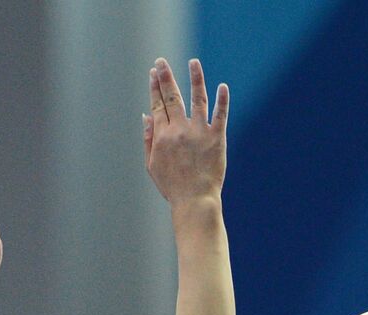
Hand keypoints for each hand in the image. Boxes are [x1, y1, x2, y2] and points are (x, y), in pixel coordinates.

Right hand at [144, 58, 228, 203]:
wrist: (194, 200)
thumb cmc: (172, 186)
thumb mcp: (152, 165)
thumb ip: (148, 139)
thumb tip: (146, 115)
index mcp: (163, 136)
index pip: (158, 105)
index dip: (155, 88)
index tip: (153, 73)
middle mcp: (180, 130)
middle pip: (172, 97)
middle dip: (166, 77)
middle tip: (162, 62)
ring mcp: (199, 132)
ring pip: (197, 99)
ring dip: (195, 78)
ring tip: (194, 63)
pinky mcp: (217, 138)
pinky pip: (220, 114)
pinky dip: (222, 100)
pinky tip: (222, 86)